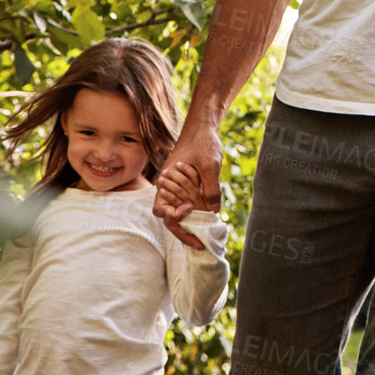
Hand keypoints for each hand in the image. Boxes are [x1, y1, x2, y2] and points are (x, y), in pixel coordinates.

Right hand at [153, 123, 221, 249]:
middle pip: (169, 217)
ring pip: (178, 214)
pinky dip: (196, 216)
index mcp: (166, 183)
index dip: (173, 217)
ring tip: (202, 240)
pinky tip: (207, 223)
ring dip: (189, 226)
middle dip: (183, 232)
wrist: (203, 130)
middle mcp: (168, 189)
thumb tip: (213, 212)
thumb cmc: (202, 144)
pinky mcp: (188, 189)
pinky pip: (188, 206)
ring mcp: (177, 190)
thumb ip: (210, 188)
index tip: (189, 210)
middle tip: (199, 244)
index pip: (161, 209)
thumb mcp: (210, 165)